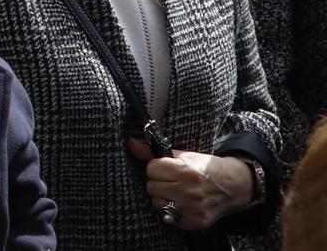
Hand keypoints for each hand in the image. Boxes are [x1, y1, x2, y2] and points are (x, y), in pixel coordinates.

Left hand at [128, 140, 254, 230]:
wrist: (235, 186)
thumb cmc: (206, 168)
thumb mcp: (184, 155)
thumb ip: (154, 152)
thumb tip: (130, 143)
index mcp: (187, 170)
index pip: (151, 169)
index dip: (156, 167)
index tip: (165, 168)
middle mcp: (190, 191)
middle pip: (151, 187)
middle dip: (158, 182)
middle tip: (171, 180)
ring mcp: (193, 209)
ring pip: (156, 203)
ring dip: (162, 197)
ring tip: (176, 191)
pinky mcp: (196, 222)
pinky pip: (168, 217)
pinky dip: (171, 210)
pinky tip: (182, 203)